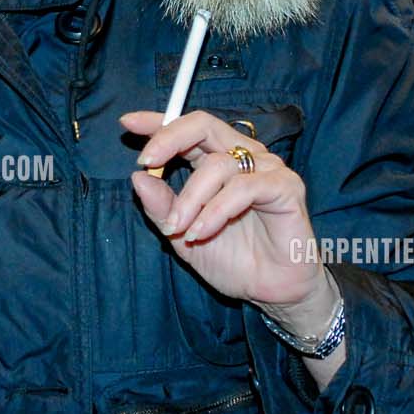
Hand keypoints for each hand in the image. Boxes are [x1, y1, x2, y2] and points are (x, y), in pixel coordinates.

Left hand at [120, 110, 324, 318]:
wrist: (270, 292)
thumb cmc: (233, 260)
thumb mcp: (182, 235)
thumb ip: (161, 207)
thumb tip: (138, 177)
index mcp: (218, 162)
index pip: (188, 129)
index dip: (158, 122)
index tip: (127, 123)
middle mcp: (243, 157)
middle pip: (204, 125)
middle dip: (169, 139)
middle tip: (147, 161)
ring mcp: (267, 168)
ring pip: (218, 164)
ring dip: (190, 199)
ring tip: (180, 230)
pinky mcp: (286, 186)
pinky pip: (244, 188)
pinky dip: (216, 210)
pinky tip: (202, 232)